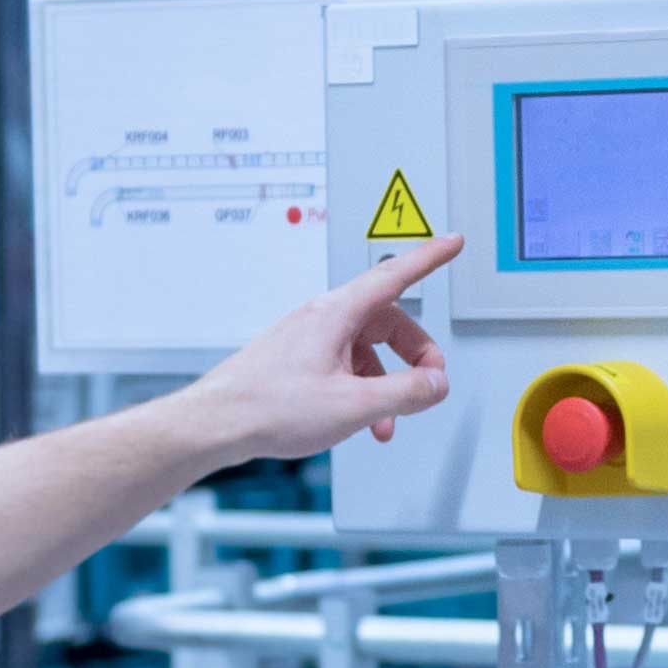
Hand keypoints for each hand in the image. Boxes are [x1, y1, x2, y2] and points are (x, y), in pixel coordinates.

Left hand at [187, 235, 461, 464]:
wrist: (216, 423)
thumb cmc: (269, 406)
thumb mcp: (353, 404)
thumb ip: (405, 392)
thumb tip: (436, 383)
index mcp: (337, 314)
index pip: (394, 276)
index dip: (428, 259)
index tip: (451, 244)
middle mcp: (322, 318)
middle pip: (387, 321)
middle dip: (414, 354)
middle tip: (428, 384)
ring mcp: (309, 338)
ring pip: (365, 349)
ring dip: (386, 383)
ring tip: (386, 422)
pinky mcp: (298, 359)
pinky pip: (344, 365)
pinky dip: (362, 389)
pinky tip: (359, 420)